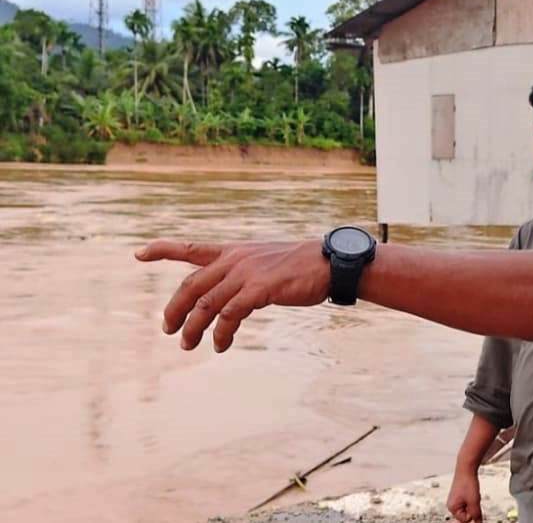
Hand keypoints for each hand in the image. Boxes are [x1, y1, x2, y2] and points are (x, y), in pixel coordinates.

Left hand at [136, 239, 329, 352]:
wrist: (330, 263)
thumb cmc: (304, 266)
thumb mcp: (267, 263)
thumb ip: (245, 274)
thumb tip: (232, 296)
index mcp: (235, 251)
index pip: (192, 248)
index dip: (163, 249)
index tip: (139, 253)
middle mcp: (235, 259)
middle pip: (191, 285)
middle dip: (175, 309)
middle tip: (169, 329)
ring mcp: (246, 273)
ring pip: (206, 304)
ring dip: (194, 328)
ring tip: (189, 344)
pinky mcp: (259, 289)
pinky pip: (229, 316)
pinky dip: (221, 333)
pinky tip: (221, 345)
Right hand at [447, 468, 482, 521]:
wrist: (466, 468)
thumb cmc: (467, 482)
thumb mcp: (474, 501)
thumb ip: (476, 515)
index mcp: (452, 508)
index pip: (465, 519)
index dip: (472, 512)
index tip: (474, 504)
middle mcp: (452, 505)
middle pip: (467, 514)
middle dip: (473, 508)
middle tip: (473, 497)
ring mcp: (456, 500)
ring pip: (469, 508)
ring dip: (474, 502)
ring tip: (473, 493)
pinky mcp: (460, 495)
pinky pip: (469, 502)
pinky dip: (473, 498)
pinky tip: (472, 492)